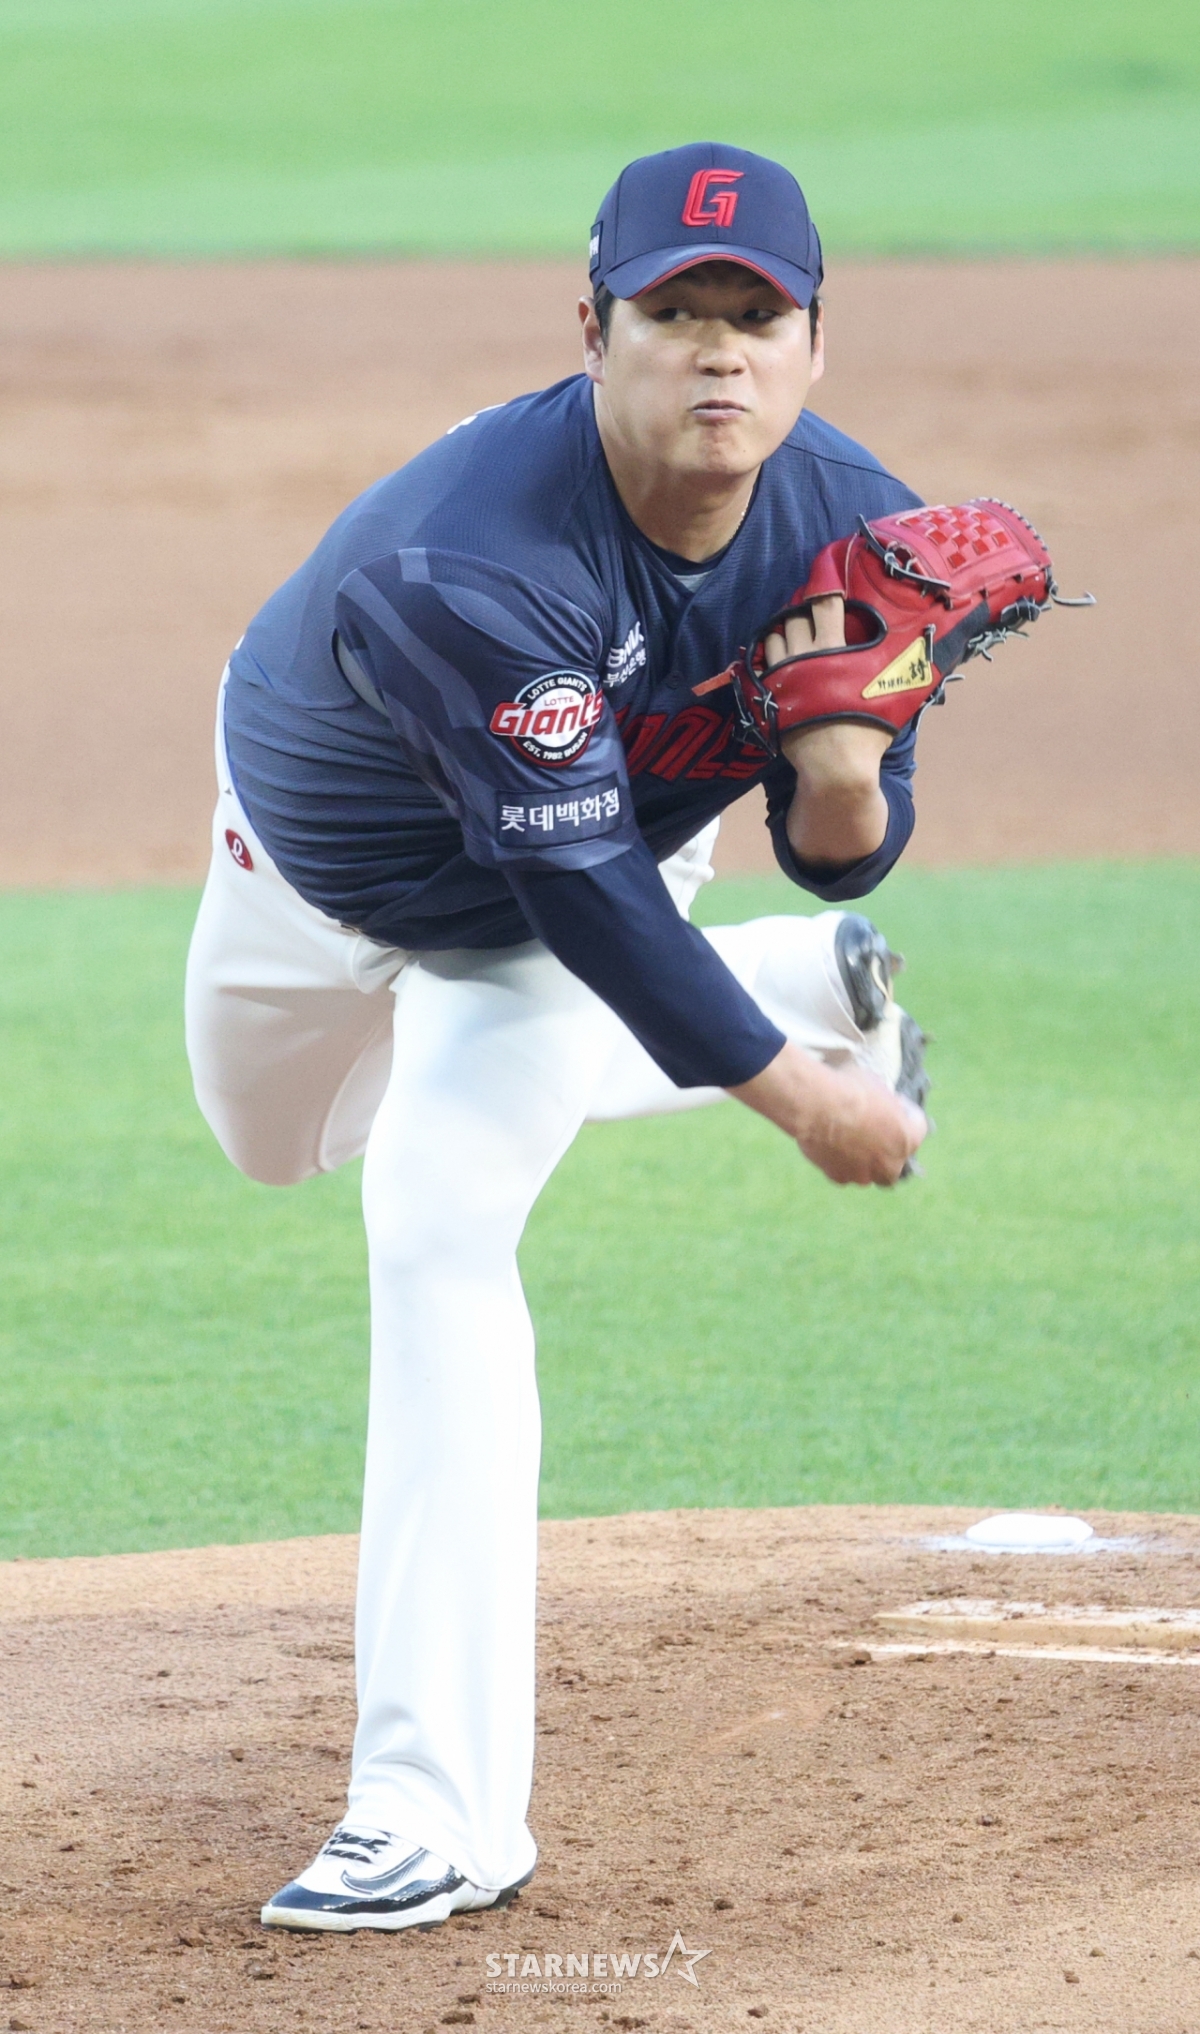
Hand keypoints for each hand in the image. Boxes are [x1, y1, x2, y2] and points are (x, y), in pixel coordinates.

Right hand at [730, 1041, 926, 1187]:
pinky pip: (843, 1173)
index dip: (906, 1113)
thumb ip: (884, 1103)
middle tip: (875, 1132)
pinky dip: (839, 1163)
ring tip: (849, 1141)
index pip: (919, 1128)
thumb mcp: (877, 1085)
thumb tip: (880, 1104)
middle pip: (895, 1163)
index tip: (895, 1104)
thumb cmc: (849, 1088)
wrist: (816, 1104)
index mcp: (907, 1138)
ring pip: (868, 1172)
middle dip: (887, 1150)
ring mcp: (864, 1173)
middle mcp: (891, 1163)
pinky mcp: (838, 1176)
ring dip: (863, 1160)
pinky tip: (830, 1146)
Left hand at [765, 596, 891, 866]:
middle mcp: (803, 656)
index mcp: (834, 650)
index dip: (825, 586)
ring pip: (776, 635)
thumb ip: (908, 665)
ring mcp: (782, 675)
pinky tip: (782, 657)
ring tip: (798, 636)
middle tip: (816, 615)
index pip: (825, 603)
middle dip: (806, 612)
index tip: (828, 579)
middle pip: (796, 616)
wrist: (835, 767)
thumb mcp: (897, 693)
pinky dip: (771, 653)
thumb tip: (931, 643)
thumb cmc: (869, 731)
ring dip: (786, 631)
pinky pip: (762, 661)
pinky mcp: (769, 694)